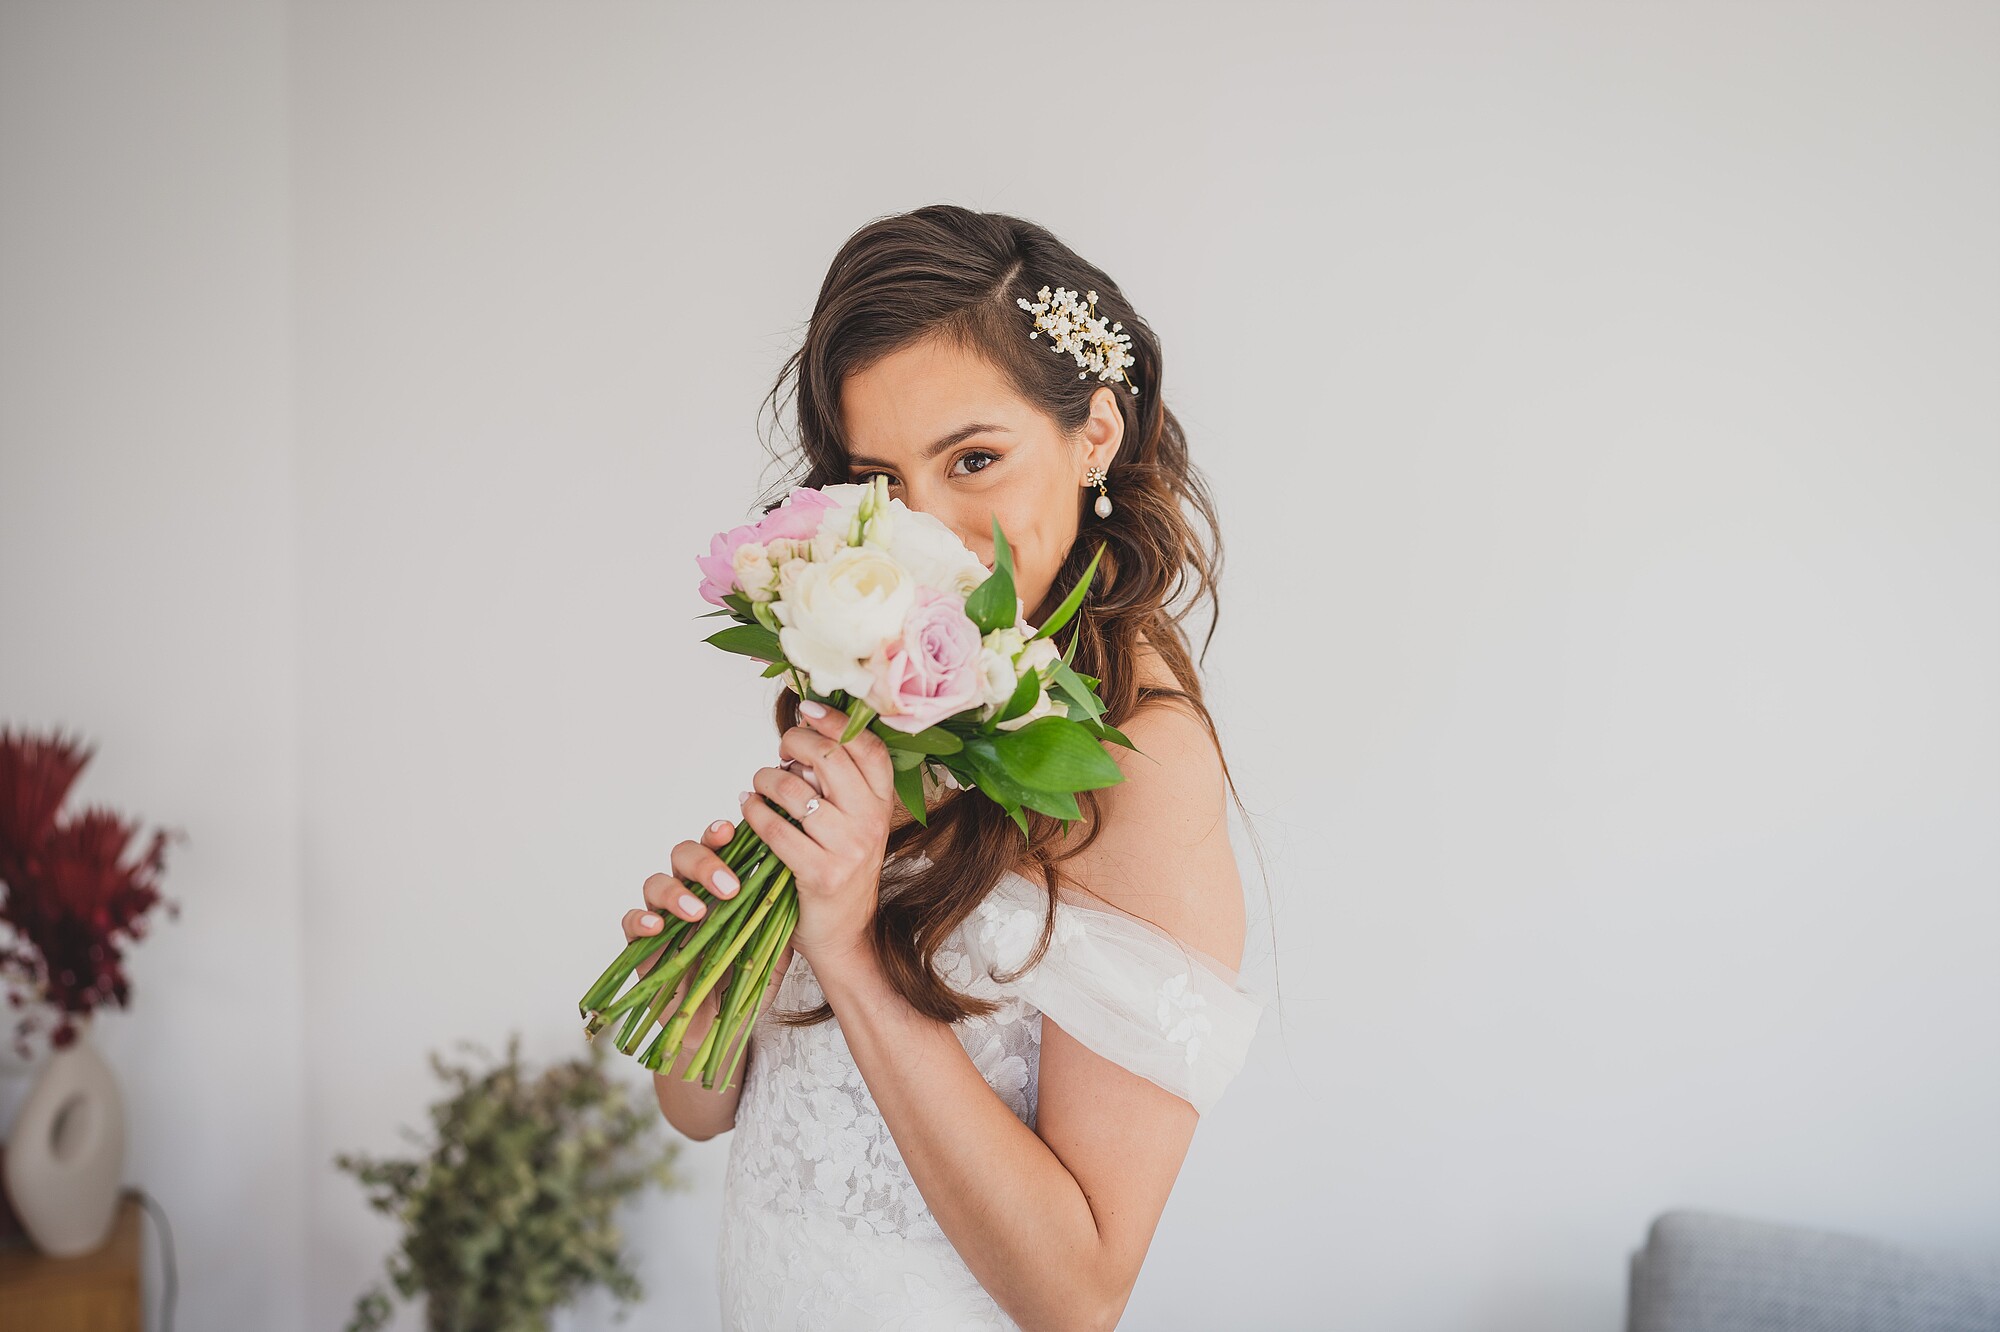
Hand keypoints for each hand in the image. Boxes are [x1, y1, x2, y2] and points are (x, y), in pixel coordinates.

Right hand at [622, 817, 794, 1036]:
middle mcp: (691, 894)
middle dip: (705, 863)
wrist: (721, 1029)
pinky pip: (630, 921)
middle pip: (684, 855)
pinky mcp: (642, 947)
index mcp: (721, 887)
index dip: (719, 834)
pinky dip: (640, 919)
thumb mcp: (775, 947)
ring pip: (655, 882)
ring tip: (697, 912)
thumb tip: (794, 876)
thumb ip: (782, 914)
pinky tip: (656, 927)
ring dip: (675, 890)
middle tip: (729, 887)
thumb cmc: (746, 982)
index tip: (731, 831)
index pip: (717, 848)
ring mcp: (664, 918)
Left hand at [737, 699, 896, 974]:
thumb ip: (836, 783)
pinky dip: (754, 812)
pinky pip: (777, 828)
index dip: (836, 721)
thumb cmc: (841, 871)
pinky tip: (749, 809)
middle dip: (794, 743)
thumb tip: (801, 740)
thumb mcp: (853, 823)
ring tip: (758, 786)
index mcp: (882, 803)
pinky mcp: (821, 873)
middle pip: (830, 757)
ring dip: (765, 780)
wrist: (845, 936)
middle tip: (779, 753)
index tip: (806, 711)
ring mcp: (849, 848)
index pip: (868, 746)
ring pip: (795, 790)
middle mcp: (871, 821)